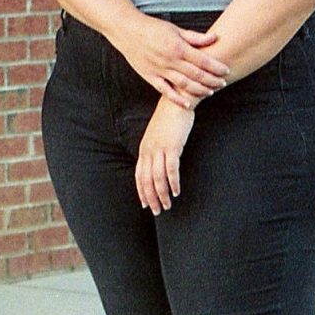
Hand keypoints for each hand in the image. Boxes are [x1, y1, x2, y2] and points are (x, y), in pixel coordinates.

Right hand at [113, 13, 228, 107]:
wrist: (127, 30)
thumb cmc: (151, 28)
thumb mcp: (175, 29)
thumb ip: (195, 37)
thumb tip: (214, 38)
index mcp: (177, 47)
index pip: (203, 60)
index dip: (217, 67)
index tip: (226, 70)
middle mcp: (170, 60)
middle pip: (196, 74)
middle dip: (212, 80)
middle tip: (223, 83)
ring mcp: (159, 70)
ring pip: (184, 84)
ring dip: (199, 90)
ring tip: (210, 92)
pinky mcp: (150, 76)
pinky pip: (165, 90)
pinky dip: (177, 99)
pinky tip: (188, 104)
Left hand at [135, 98, 195, 214]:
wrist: (176, 103)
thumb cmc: (169, 121)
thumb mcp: (158, 137)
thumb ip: (156, 150)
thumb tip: (158, 165)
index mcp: (144, 149)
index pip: (138, 175)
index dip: (141, 191)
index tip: (145, 204)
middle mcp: (148, 150)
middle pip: (145, 179)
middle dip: (150, 198)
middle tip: (157, 211)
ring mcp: (159, 148)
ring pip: (157, 177)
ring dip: (162, 194)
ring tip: (167, 206)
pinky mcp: (172, 146)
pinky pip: (171, 169)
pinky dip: (173, 182)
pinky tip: (176, 192)